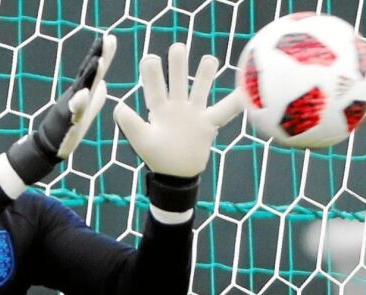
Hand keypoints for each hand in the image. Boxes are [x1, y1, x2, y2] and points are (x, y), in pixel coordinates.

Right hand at [6, 35, 116, 184]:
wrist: (50, 145)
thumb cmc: (68, 128)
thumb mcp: (86, 111)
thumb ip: (96, 98)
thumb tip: (103, 84)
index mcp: (83, 93)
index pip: (95, 72)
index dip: (103, 55)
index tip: (110, 38)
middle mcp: (75, 95)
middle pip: (88, 73)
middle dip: (97, 56)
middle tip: (105, 40)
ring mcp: (69, 107)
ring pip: (81, 88)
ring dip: (89, 75)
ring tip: (98, 61)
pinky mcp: (65, 121)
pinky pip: (72, 112)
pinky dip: (77, 103)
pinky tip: (83, 94)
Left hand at [113, 43, 242, 177]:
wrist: (176, 174)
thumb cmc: (157, 156)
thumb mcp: (141, 140)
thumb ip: (129, 123)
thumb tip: (119, 106)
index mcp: (158, 109)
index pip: (154, 87)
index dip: (151, 73)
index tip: (150, 58)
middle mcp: (176, 106)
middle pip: (177, 80)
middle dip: (178, 65)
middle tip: (178, 48)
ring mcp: (194, 113)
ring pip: (200, 88)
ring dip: (204, 74)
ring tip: (209, 59)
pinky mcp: (208, 123)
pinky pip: (225, 110)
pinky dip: (236, 102)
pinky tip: (246, 91)